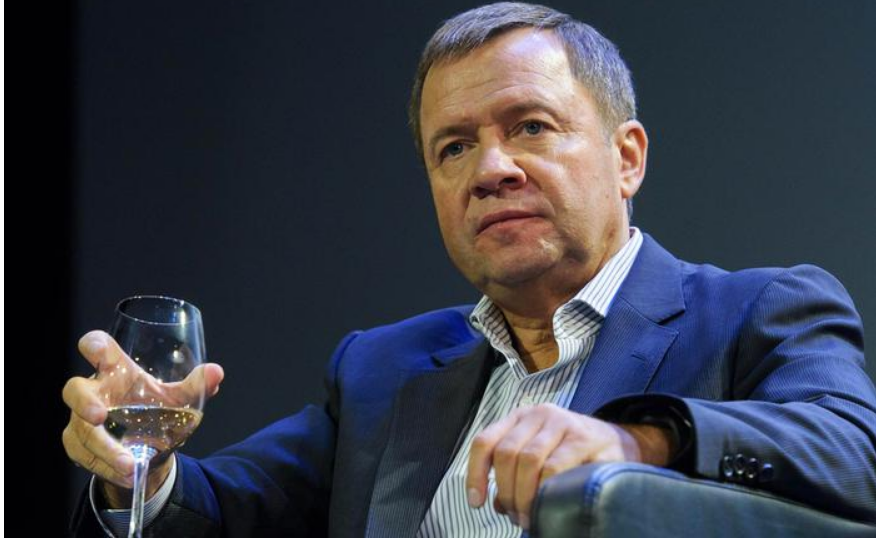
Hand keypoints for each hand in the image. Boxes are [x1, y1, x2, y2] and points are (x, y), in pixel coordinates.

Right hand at [62, 330, 223, 506]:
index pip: (98, 348)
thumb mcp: (179, 400)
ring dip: (104, 449)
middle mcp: (95, 392)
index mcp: (117, 371)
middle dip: (84, 403)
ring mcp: (82, 420)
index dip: (94, 345)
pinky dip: (106, 467)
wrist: (151, 450)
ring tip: (129, 463)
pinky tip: (127, 473)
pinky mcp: (78, 445)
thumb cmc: (158, 412)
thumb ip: (196, 386)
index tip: (96, 349)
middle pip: (74, 390)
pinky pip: (84, 456)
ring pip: (81, 432)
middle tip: (99, 416)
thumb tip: (216, 372)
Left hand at [466, 403, 673, 529]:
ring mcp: (561, 422)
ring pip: (527, 459)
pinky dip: (544, 490)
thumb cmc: (574, 455)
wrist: (621, 443)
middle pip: (505, 453)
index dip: (475, 474)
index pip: (485, 441)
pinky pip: (554, 467)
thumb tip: (494, 503)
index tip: (477, 503)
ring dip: (524, 495)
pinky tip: (547, 504)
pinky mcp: (583, 437)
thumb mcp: (540, 456)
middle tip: (516, 515)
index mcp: (519, 418)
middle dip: (506, 491)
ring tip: (530, 516)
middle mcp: (538, 414)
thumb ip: (515, 475)